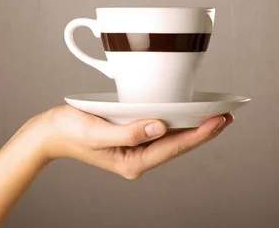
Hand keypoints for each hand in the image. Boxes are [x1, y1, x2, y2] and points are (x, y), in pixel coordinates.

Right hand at [29, 105, 233, 179]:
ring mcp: (135, 150)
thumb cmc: (70, 130)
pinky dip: (177, 123)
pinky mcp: (132, 138)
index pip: (174, 147)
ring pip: (172, 139)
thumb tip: (159, 127)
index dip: (200, 134)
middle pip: (178, 145)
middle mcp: (137, 158)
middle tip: (228, 116)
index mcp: (132, 162)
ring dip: (193, 127)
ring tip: (216, 116)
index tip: (219, 121)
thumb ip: (128, 132)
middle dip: (204, 131)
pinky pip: (160, 133)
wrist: (50, 132)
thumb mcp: (97, 130)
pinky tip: (187, 116)